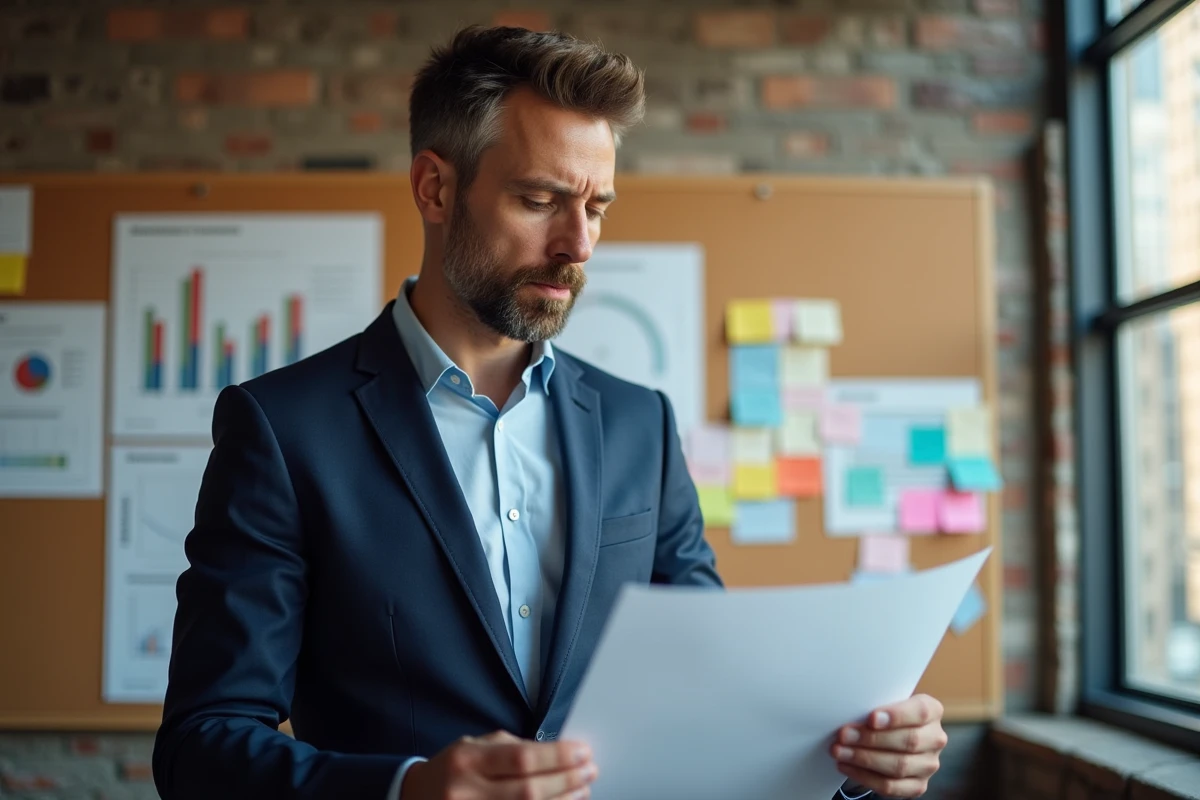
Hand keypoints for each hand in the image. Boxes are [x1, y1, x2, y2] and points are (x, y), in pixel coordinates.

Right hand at [401, 730, 597, 799]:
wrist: (414, 797)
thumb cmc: (454, 768)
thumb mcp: (475, 746)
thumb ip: (512, 749)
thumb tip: (558, 754)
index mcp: (467, 759)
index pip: (521, 758)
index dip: (557, 757)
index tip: (582, 752)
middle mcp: (466, 791)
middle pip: (528, 791)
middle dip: (565, 781)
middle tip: (590, 771)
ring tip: (583, 790)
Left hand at [830, 694, 946, 797]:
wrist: (892, 735)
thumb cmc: (886, 714)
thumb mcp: (885, 702)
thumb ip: (877, 704)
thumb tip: (851, 710)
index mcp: (932, 711)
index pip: (921, 712)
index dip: (896, 716)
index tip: (871, 718)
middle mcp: (935, 738)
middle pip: (908, 740)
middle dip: (871, 739)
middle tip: (844, 735)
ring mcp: (928, 764)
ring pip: (899, 765)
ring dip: (864, 759)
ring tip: (840, 751)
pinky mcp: (918, 785)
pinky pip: (891, 786)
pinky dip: (865, 777)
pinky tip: (847, 766)